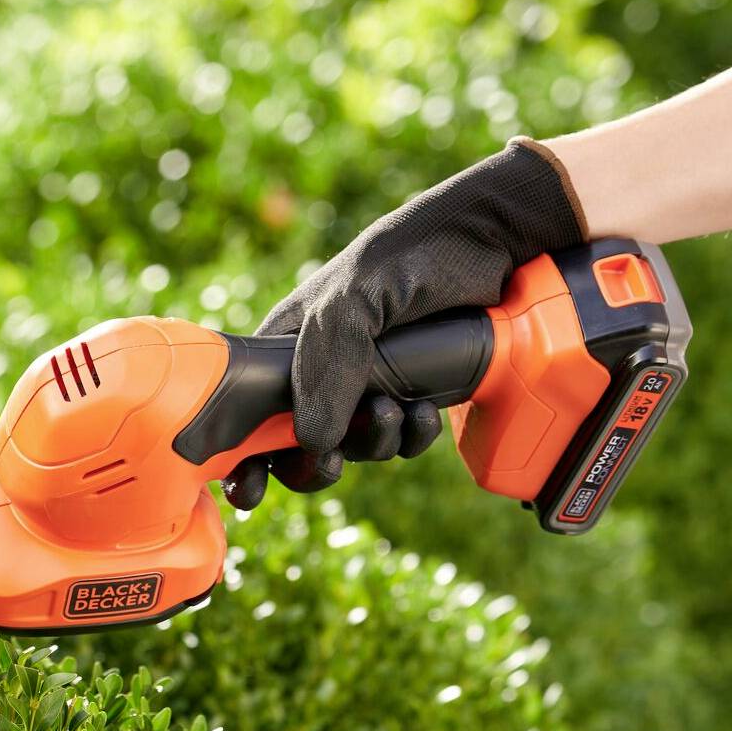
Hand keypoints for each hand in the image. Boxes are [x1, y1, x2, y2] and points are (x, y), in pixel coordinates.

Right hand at [224, 139, 586, 509]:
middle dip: (313, 464)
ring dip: (373, 445)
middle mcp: (322, 367)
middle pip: (296, 444)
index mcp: (288, 343)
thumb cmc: (407, 256)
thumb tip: (312, 442)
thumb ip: (326, 367)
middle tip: (332, 463)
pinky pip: (400, 438)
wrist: (490, 240)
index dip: (240, 455)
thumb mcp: (351, 302)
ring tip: (394, 412)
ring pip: (353, 446)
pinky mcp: (413, 390)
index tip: (248, 489)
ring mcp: (368, 381)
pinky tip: (426, 411)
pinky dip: (411, 436)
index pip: (245, 410)